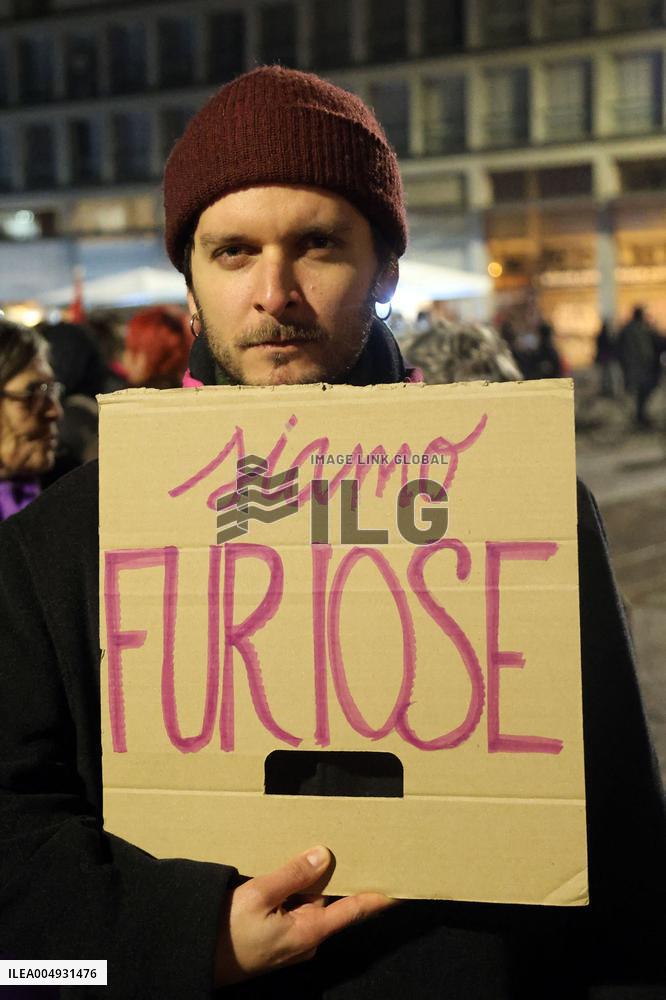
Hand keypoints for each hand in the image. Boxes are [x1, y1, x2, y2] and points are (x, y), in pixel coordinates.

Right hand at [215, 845, 393, 985]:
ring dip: (312, 879)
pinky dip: (296, 888)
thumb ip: (293, 874)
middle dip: (338, 874)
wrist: (198, 959)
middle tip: (350, 841)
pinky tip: (289, 867)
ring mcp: (293, 940)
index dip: (379, 896)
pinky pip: (296, 908)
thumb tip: (324, 855)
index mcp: (310, 931)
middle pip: (331, 900)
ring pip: (311, 901)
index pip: (354, 910)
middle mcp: (308, 938)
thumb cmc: (227, 931)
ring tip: (315, 846)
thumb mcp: (258, 895)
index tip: (403, 884)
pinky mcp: (279, 937)